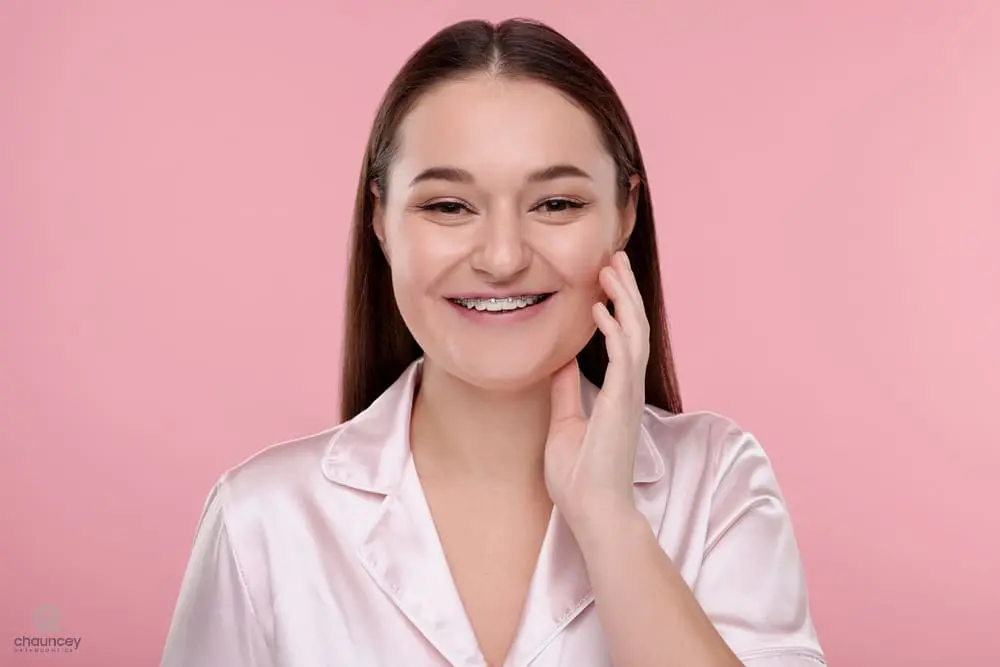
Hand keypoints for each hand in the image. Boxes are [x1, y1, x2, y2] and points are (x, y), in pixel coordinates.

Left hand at [543, 250, 650, 533]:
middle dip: (625, 290)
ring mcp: (629, 395)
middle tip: (615, 259)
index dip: (616, 307)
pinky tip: (600, 308)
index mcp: (617, 393)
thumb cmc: (580, 477)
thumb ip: (566, 392)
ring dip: (624, 298)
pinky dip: (614, 330)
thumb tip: (560, 363)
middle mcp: (628, 389)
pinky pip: (623, 357)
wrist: (592, 511)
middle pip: (634, 327)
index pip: (622, 339)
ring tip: (612, 268)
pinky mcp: (623, 404)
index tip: (603, 281)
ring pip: (635, 333)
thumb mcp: (564, 423)